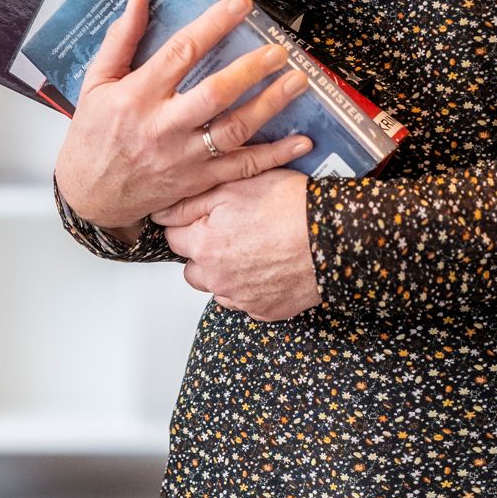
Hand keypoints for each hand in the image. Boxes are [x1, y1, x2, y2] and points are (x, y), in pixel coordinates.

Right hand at [53, 0, 313, 233]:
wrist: (89, 196)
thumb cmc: (93, 135)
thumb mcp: (95, 83)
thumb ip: (120, 39)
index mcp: (138, 95)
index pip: (181, 52)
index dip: (214, 24)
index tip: (241, 4)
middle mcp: (163, 126)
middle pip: (215, 93)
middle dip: (251, 69)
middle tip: (280, 49)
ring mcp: (184, 157)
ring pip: (234, 129)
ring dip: (271, 105)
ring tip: (298, 82)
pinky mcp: (198, 181)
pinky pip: (241, 168)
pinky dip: (274, 155)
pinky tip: (302, 140)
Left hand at [154, 170, 319, 321]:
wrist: (333, 236)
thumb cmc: (289, 205)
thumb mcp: (235, 186)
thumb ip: (192, 201)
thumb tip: (163, 211)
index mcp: (205, 245)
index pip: (173, 238)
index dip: (189, 222)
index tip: (205, 216)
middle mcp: (218, 278)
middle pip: (192, 269)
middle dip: (203, 252)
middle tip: (231, 232)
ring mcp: (242, 298)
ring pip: (218, 287)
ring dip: (226, 272)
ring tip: (252, 248)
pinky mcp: (265, 311)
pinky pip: (245, 301)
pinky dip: (251, 286)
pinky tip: (268, 265)